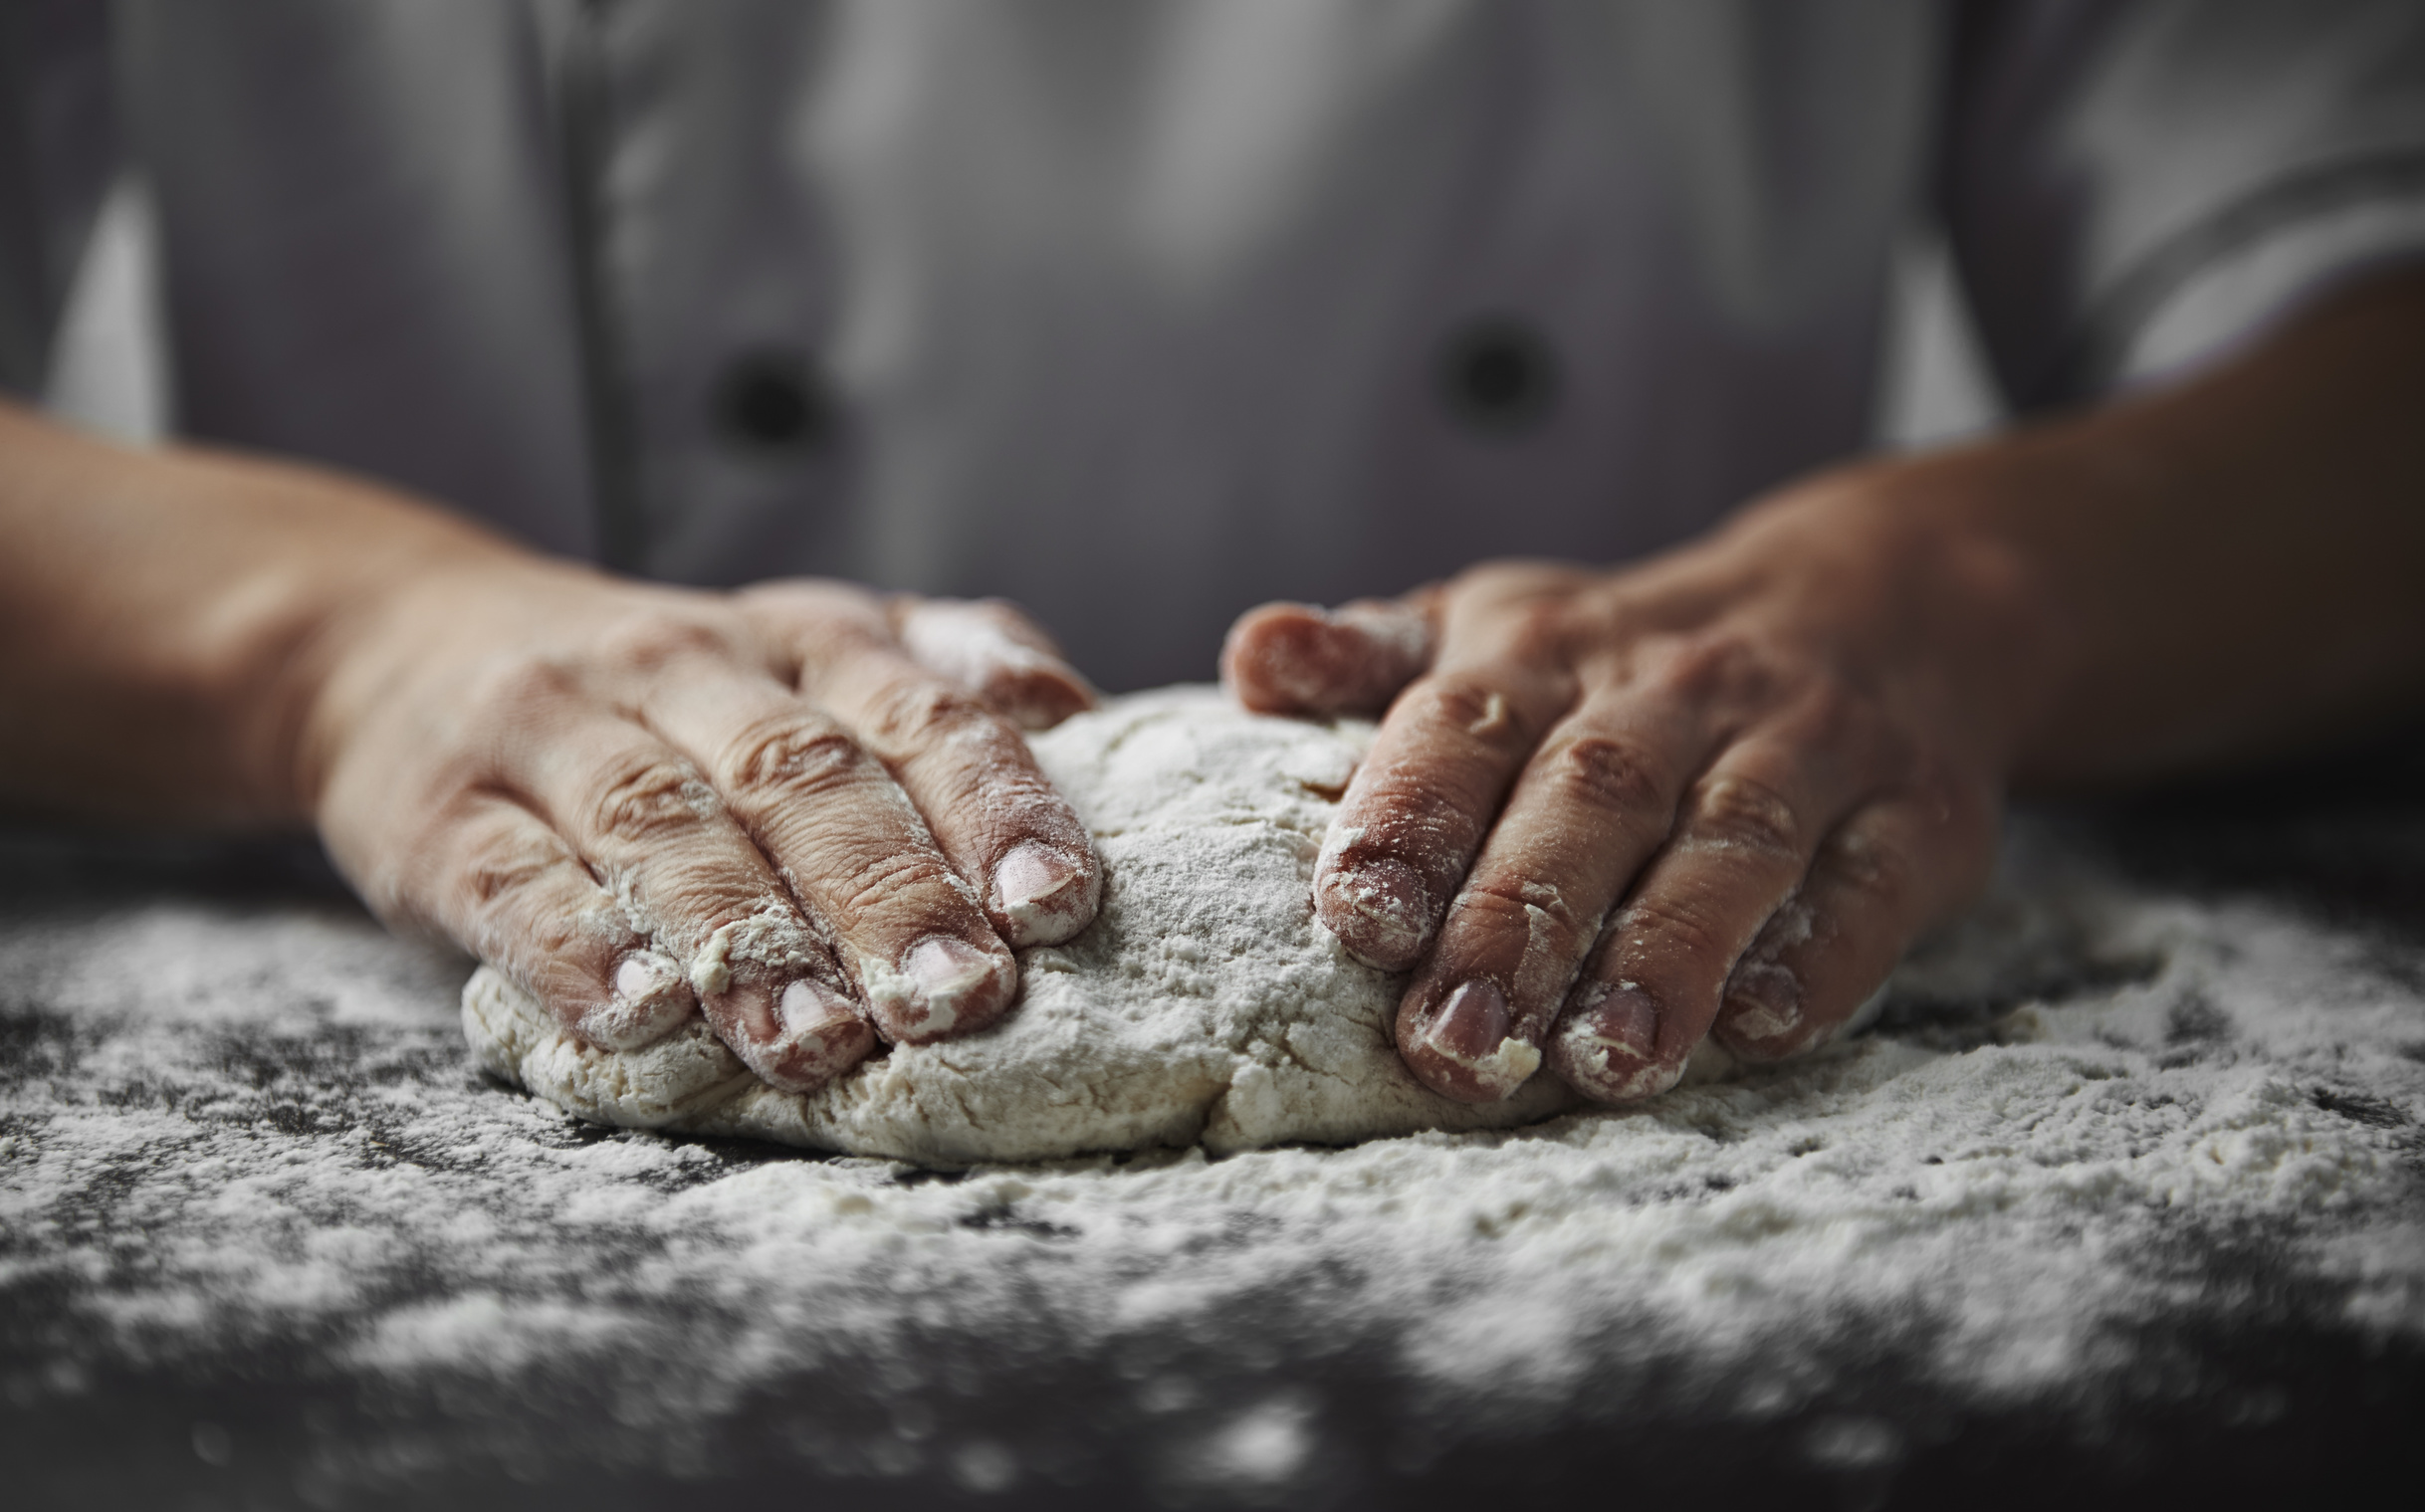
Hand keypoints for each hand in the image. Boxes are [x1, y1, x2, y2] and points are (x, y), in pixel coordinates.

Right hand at [304, 561, 1100, 1090]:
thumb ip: (941, 671)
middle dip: (888, 894)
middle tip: (959, 999)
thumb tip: (1074, 711)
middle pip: (800, 777)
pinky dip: (577, 949)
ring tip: (817, 1040)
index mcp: (805, 640)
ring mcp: (557, 730)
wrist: (399, 640)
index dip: (992, 805)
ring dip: (747, 939)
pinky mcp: (441, 812)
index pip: (916, 712)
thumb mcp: (809, 646)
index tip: (1058, 905)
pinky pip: (512, 877)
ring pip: (663, 827)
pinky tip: (638, 1019)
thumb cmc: (669, 687)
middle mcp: (687, 666)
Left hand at [1222, 475, 2046, 1103]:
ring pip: (1734, 844)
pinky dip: (1819, 956)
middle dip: (1518, 922)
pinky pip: (1871, 883)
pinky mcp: (1917, 813)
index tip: (1356, 917)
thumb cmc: (1627, 658)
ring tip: (1603, 1063)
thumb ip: (1373, 660)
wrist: (1882, 600)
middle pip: (1590, 797)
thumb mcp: (1497, 628)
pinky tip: (1760, 1028)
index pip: (1463, 722)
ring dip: (1667, 954)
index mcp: (1542, 651)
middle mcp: (1672, 689)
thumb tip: (1254, 657)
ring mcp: (1806, 744)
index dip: (1410, 816)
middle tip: (1452, 1045)